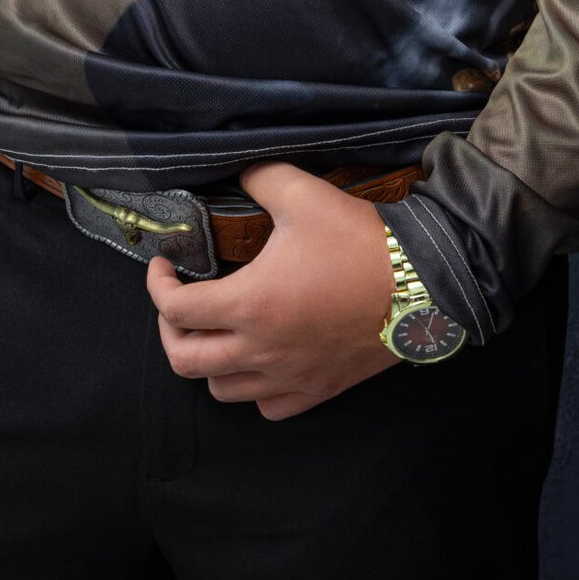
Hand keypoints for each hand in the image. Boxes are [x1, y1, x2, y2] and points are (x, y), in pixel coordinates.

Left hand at [144, 160, 400, 419]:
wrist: (421, 283)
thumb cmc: (359, 241)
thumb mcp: (303, 195)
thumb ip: (260, 178)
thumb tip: (239, 172)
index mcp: (250, 303)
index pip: (176, 308)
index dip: (157, 285)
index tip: (163, 266)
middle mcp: (262, 350)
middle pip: (185, 361)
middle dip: (170, 330)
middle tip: (178, 304)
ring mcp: (289, 377)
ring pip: (222, 390)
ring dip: (207, 362)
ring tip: (215, 331)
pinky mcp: (317, 389)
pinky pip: (266, 407)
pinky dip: (250, 389)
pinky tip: (258, 361)